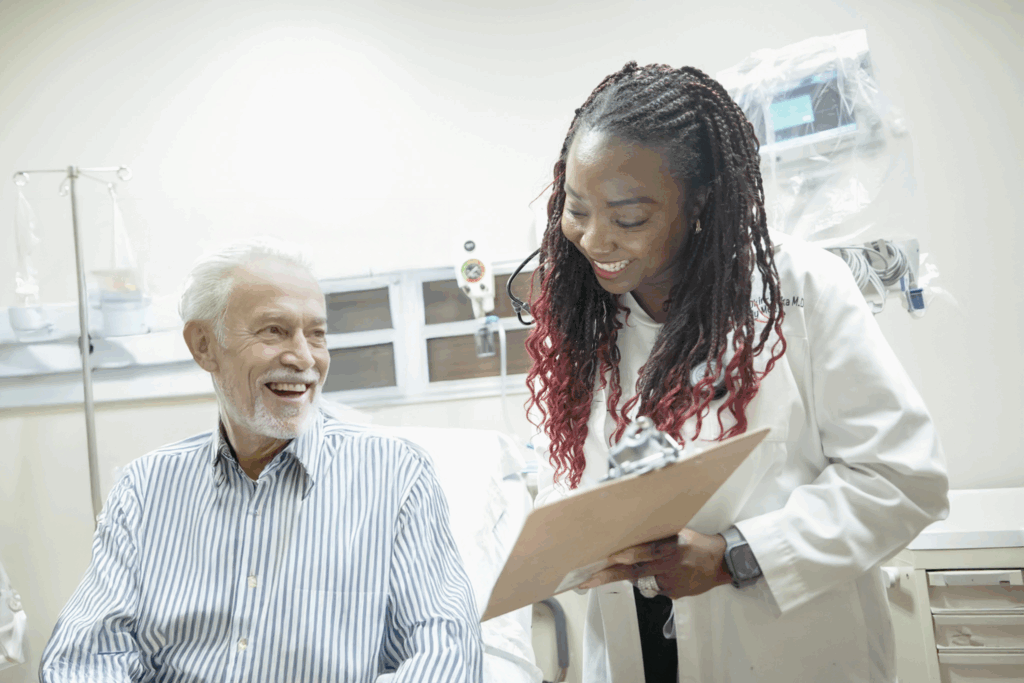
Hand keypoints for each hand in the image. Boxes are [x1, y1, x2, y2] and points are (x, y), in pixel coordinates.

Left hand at [577, 529, 731, 598]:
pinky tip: (662, 573)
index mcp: (672, 547)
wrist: (720, 563)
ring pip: (641, 581)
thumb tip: (628, 531)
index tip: (610, 556)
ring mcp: (671, 582)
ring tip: (637, 567)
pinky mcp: (673, 593)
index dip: (629, 554)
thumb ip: (656, 535)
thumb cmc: (695, 543)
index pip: (647, 551)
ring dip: (631, 574)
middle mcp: (670, 565)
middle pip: (635, 571)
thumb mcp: (678, 532)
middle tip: (586, 580)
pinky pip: (652, 588)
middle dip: (608, 575)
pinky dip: (650, 580)